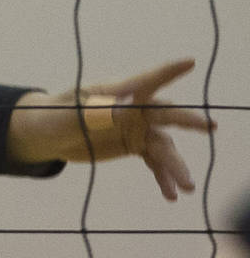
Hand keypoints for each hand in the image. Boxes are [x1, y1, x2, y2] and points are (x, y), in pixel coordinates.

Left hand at [6, 58, 214, 199]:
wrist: (47, 136)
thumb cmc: (55, 116)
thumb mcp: (73, 115)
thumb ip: (100, 113)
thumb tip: (126, 108)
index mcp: (117, 94)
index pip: (145, 81)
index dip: (167, 72)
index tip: (189, 62)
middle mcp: (133, 109)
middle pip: (165, 114)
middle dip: (188, 120)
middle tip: (210, 127)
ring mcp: (137, 129)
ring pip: (164, 146)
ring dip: (176, 166)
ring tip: (186, 186)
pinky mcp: (135, 146)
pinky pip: (155, 163)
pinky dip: (163, 178)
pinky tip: (170, 195)